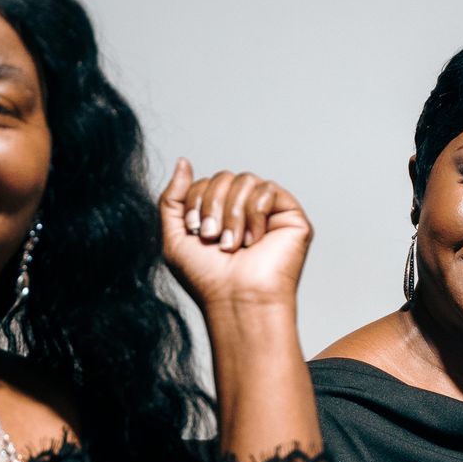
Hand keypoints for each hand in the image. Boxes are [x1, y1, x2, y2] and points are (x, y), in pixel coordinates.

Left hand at [159, 158, 312, 309]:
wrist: (236, 300)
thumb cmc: (207, 279)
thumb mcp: (174, 238)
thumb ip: (172, 198)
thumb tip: (183, 161)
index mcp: (220, 214)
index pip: (205, 182)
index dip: (195, 201)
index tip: (195, 231)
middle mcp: (244, 210)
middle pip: (224, 177)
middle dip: (212, 206)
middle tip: (213, 238)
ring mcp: (268, 212)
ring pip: (245, 180)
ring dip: (233, 214)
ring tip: (233, 244)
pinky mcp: (290, 216)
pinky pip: (267, 189)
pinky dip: (255, 213)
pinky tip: (254, 240)